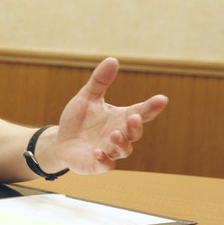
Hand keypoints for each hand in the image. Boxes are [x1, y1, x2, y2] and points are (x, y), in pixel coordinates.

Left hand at [55, 57, 167, 173]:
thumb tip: (112, 59)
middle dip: (136, 126)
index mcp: (119, 118)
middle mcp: (119, 135)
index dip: (151, 107)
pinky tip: (98, 152)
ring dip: (121, 143)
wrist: (61, 141)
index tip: (162, 99)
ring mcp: (109, 150)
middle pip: (135, 133)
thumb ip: (100, 81)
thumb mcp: (87, 97)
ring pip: (123, 150)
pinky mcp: (97, 163)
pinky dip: (104, 159)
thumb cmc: (79, 120)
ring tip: (114, 134)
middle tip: (133, 117)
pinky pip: (106, 164)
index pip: (140, 113)